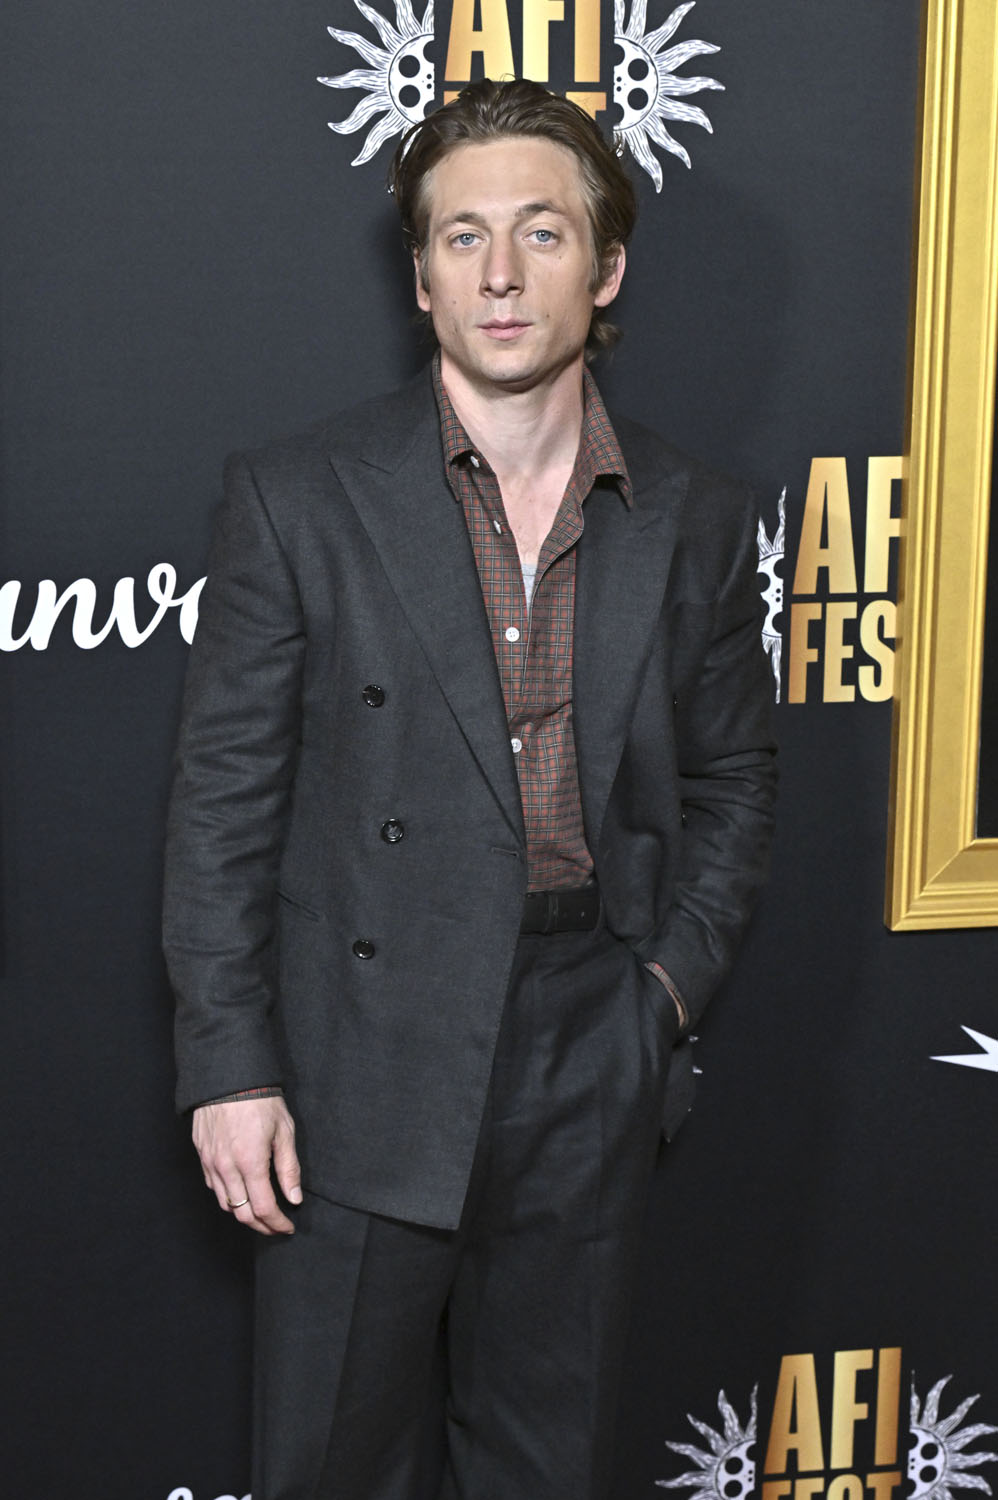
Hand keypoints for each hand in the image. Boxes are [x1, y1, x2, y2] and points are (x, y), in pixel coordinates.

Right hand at [192, 1096, 301, 1234]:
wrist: (228, 1076)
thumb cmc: (260, 1099)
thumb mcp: (284, 1131)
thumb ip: (289, 1168)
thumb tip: (294, 1198)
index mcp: (250, 1162)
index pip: (263, 1208)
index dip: (276, 1223)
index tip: (287, 1227)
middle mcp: (226, 1167)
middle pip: (242, 1213)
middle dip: (261, 1226)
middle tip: (276, 1226)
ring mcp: (210, 1162)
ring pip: (225, 1204)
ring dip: (243, 1214)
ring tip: (260, 1213)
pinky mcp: (201, 1155)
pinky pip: (213, 1186)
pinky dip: (228, 1197)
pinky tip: (240, 1192)